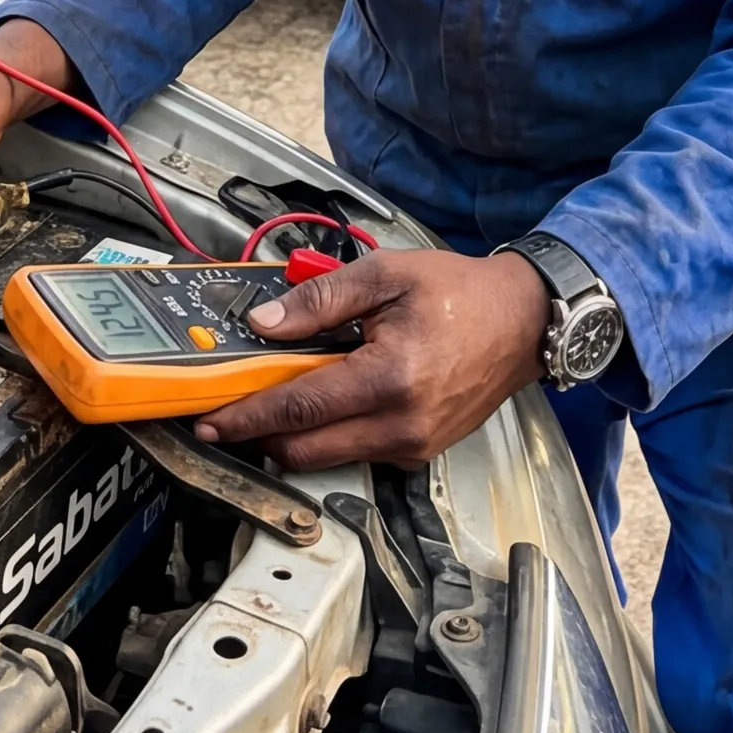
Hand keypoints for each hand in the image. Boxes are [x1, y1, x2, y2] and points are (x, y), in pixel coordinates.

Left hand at [193, 248, 549, 469]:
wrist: (521, 321)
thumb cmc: (459, 294)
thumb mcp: (385, 275)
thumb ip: (320, 300)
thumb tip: (265, 324)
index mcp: (390, 378)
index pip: (300, 409)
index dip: (248, 416)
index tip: (211, 420)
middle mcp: (402, 424)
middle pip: (306, 449)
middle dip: (259, 436)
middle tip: (226, 415)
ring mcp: (413, 445)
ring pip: (329, 458)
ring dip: (292, 438)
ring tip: (271, 403)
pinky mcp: (420, 452)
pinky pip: (358, 454)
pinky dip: (328, 437)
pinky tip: (320, 404)